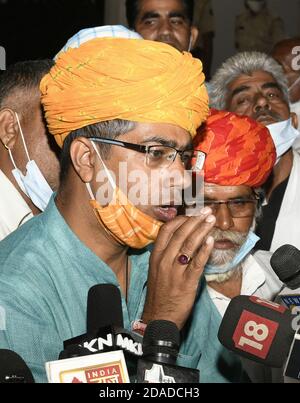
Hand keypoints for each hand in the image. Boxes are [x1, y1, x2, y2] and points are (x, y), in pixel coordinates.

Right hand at [142, 208, 214, 329]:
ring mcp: (175, 271)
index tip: (193, 214)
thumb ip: (167, 252)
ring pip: (189, 245)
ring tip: (211, 221)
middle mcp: (164, 261)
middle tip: (206, 212)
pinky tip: (211, 241)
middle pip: (180, 234)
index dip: (181, 220)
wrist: (159, 317)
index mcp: (156, 256)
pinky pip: (197, 263)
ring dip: (202, 231)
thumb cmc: (160, 292)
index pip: (167, 230)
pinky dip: (204, 251)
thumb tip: (182, 236)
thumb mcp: (157, 269)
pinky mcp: (187, 283)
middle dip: (195, 221)